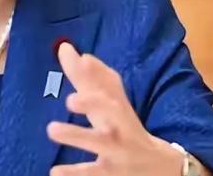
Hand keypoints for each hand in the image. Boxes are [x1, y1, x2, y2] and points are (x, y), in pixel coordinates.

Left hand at [46, 43, 182, 175]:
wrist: (161, 168)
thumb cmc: (126, 129)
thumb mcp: (113, 104)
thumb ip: (91, 79)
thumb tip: (69, 50)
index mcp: (118, 110)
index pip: (109, 90)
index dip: (96, 76)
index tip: (82, 62)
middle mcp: (119, 129)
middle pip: (112, 113)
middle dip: (93, 103)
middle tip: (69, 99)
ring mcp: (116, 154)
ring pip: (99, 144)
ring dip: (76, 136)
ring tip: (52, 129)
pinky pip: (92, 175)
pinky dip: (74, 174)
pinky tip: (54, 172)